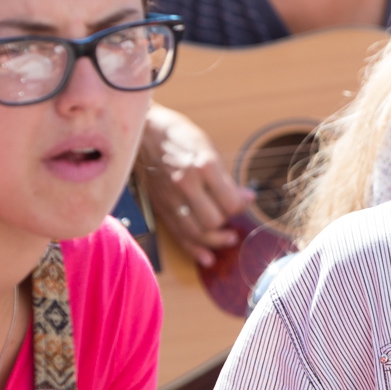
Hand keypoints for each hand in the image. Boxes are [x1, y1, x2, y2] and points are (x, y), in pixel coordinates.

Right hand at [138, 105, 252, 267]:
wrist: (143, 132)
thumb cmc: (179, 136)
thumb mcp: (208, 149)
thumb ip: (226, 177)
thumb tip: (247, 198)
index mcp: (203, 167)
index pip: (230, 203)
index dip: (241, 207)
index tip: (244, 202)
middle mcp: (186, 184)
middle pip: (214, 221)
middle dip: (227, 222)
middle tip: (233, 217)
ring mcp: (171, 198)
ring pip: (197, 232)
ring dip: (215, 240)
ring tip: (228, 238)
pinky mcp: (161, 206)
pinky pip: (178, 234)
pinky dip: (194, 249)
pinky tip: (207, 257)